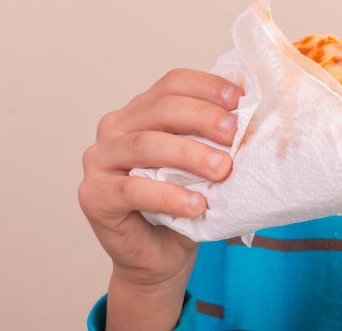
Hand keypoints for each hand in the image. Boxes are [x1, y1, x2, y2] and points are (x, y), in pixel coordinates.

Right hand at [79, 68, 242, 296]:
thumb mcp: (200, 163)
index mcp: (139, 111)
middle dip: (201, 117)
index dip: (205, 86)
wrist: (158, 258)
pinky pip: (131, 190)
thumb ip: (211, 137)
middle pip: (159, 109)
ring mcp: (98, 161)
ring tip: (222, 170)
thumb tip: (248, 113)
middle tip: (233, 134)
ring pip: (144, 145)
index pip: (172, 83)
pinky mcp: (93, 195)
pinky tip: (197, 205)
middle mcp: (114, 128)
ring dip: (188, 155)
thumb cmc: (182, 204)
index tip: (237, 99)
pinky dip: (168, 195)